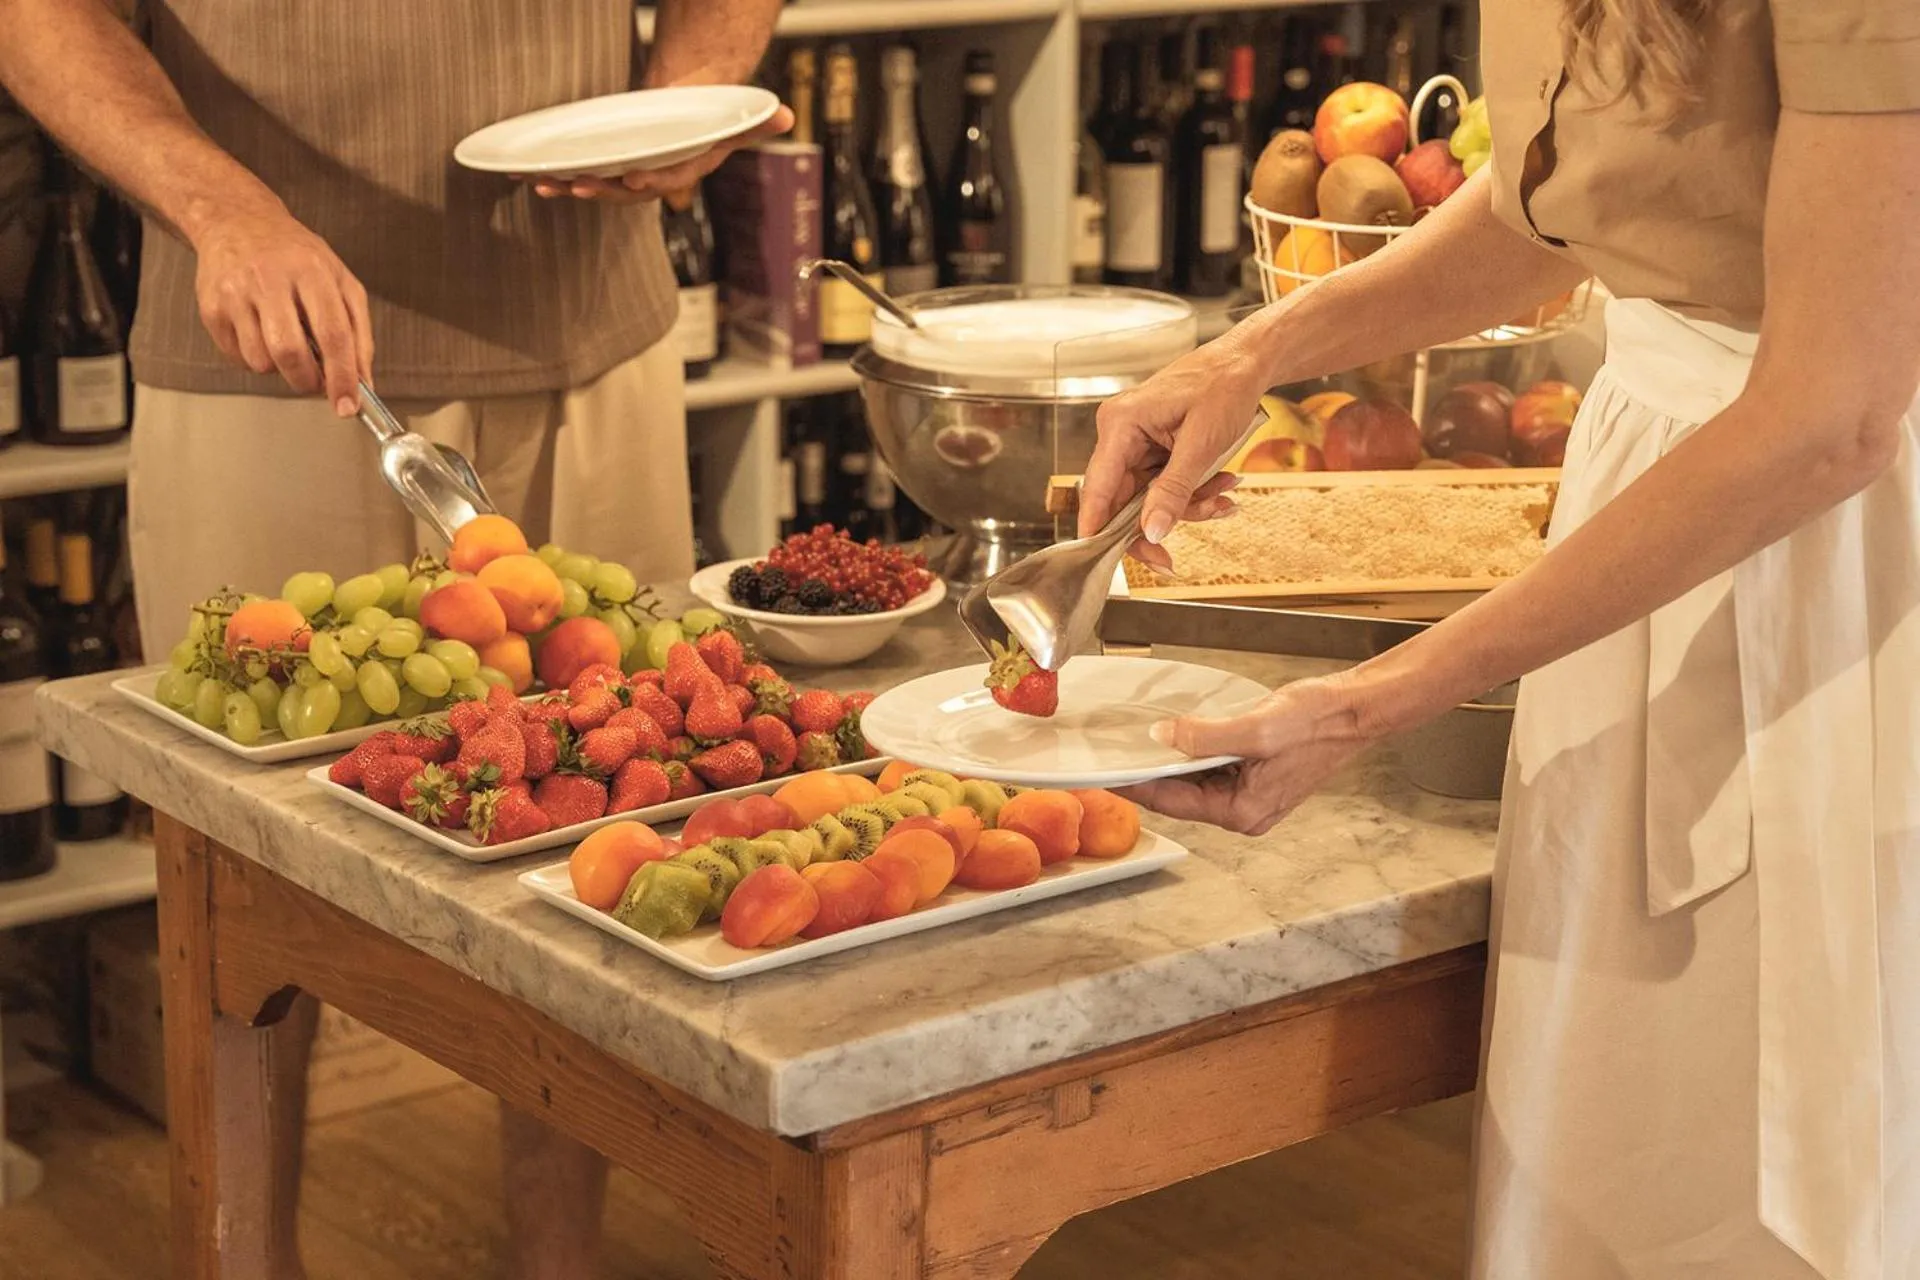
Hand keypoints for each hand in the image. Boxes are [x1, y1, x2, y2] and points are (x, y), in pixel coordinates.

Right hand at [193, 202, 372, 415]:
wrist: (238, 222)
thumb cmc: (296, 256)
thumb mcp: (341, 282)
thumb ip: (358, 333)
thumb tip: (363, 382)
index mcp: (312, 271)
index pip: (333, 334)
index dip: (342, 377)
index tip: (347, 405)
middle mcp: (270, 279)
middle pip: (290, 352)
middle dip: (307, 380)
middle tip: (314, 380)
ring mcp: (236, 292)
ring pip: (261, 361)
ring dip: (280, 369)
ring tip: (285, 341)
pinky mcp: (211, 307)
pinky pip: (238, 357)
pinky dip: (256, 358)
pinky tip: (261, 332)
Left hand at [523, 105, 793, 202]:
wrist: (688, 118)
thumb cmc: (710, 120)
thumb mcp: (734, 122)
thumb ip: (756, 123)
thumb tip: (786, 116)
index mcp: (685, 171)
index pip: (667, 181)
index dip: (649, 183)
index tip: (630, 178)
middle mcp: (656, 181)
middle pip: (625, 193)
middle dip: (599, 190)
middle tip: (573, 184)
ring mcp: (629, 178)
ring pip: (598, 188)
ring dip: (569, 187)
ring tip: (542, 184)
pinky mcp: (608, 171)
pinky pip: (582, 177)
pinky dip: (558, 177)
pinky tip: (532, 176)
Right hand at [1080, 327, 1274, 571]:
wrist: (1247, 363)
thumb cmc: (1224, 385)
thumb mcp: (1203, 443)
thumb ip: (1174, 490)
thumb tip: (1151, 531)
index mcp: (1121, 424)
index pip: (1097, 487)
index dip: (1097, 528)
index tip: (1101, 561)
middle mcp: (1121, 434)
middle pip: (1123, 501)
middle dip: (1162, 520)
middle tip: (1176, 557)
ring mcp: (1136, 443)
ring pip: (1149, 498)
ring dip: (1188, 505)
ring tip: (1225, 493)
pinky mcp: (1154, 449)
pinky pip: (1165, 486)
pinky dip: (1194, 492)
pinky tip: (1222, 483)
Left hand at [1120, 676, 1371, 835]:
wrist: (1356, 709)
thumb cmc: (1318, 722)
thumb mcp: (1256, 728)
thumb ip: (1205, 736)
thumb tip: (1163, 737)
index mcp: (1242, 811)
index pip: (1172, 801)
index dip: (1135, 785)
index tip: (1103, 774)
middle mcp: (1246, 812)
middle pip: (1181, 795)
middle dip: (1151, 774)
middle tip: (1115, 754)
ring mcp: (1253, 797)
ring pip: (1196, 783)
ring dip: (1173, 763)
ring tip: (1140, 743)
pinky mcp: (1258, 779)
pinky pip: (1214, 771)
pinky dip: (1196, 755)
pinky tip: (1181, 736)